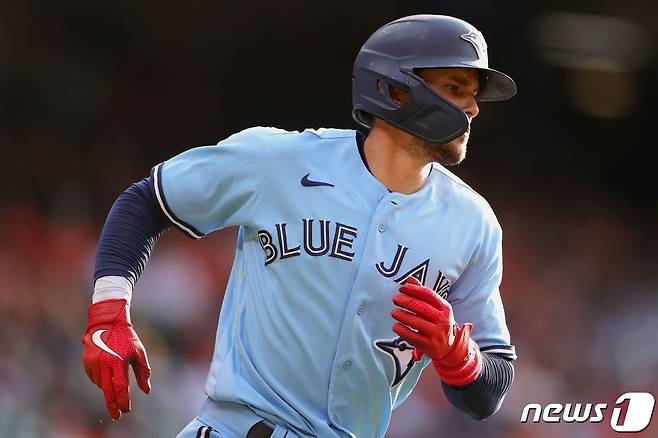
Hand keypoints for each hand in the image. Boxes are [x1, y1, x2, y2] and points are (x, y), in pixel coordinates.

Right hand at [82, 299, 150, 419]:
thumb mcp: (139, 352)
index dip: (123, 401)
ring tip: (115, 377)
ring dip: (109, 388)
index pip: (120, 388)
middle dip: (113, 405)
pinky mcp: (86, 362)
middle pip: (108, 392)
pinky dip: (101, 380)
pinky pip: (94, 378)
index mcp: (118, 362)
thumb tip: (146, 391)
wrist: (107, 322)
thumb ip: (143, 372)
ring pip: (101, 385)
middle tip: (116, 416)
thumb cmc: (127, 338)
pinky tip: (107, 372)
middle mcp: (104, 364)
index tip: (126, 411)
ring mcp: (93, 363)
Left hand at [391, 277, 481, 385]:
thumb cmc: (438, 324)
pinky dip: (402, 330)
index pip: (428, 294)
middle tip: (395, 298)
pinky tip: (396, 326)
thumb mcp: (436, 308)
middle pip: (421, 307)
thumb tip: (410, 279)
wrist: (449, 348)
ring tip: (394, 312)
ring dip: (402, 315)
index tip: (402, 288)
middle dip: (406, 301)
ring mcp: (436, 333)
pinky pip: (412, 336)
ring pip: (416, 322)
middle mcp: (442, 320)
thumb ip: (422, 294)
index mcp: (445, 308)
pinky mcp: (429, 345)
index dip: (413, 290)